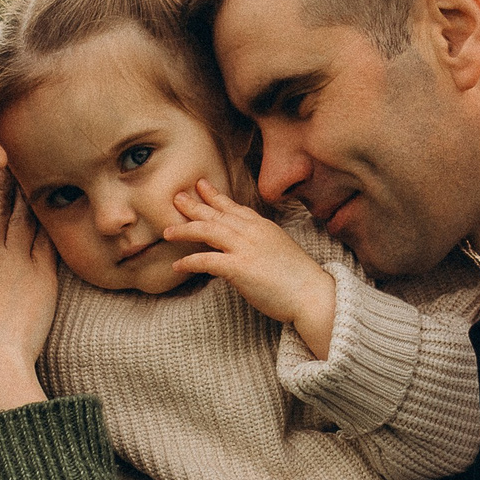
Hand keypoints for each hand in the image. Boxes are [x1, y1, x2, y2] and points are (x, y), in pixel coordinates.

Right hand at [0, 179, 56, 423]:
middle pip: (3, 208)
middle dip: (9, 184)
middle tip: (16, 165)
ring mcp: (19, 261)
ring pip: (27, 218)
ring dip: (31, 198)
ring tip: (38, 179)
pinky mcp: (43, 277)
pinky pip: (49, 241)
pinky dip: (50, 223)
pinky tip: (56, 210)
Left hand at [165, 181, 337, 357]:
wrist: (313, 294)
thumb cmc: (300, 279)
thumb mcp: (280, 250)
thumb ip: (261, 244)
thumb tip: (244, 249)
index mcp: (263, 227)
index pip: (234, 207)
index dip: (216, 196)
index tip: (201, 185)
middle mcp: (253, 232)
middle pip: (217, 214)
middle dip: (194, 205)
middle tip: (176, 197)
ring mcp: (246, 248)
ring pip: (208, 231)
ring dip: (185, 230)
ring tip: (167, 232)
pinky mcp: (240, 268)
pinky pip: (207, 261)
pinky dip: (190, 261)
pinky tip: (177, 265)